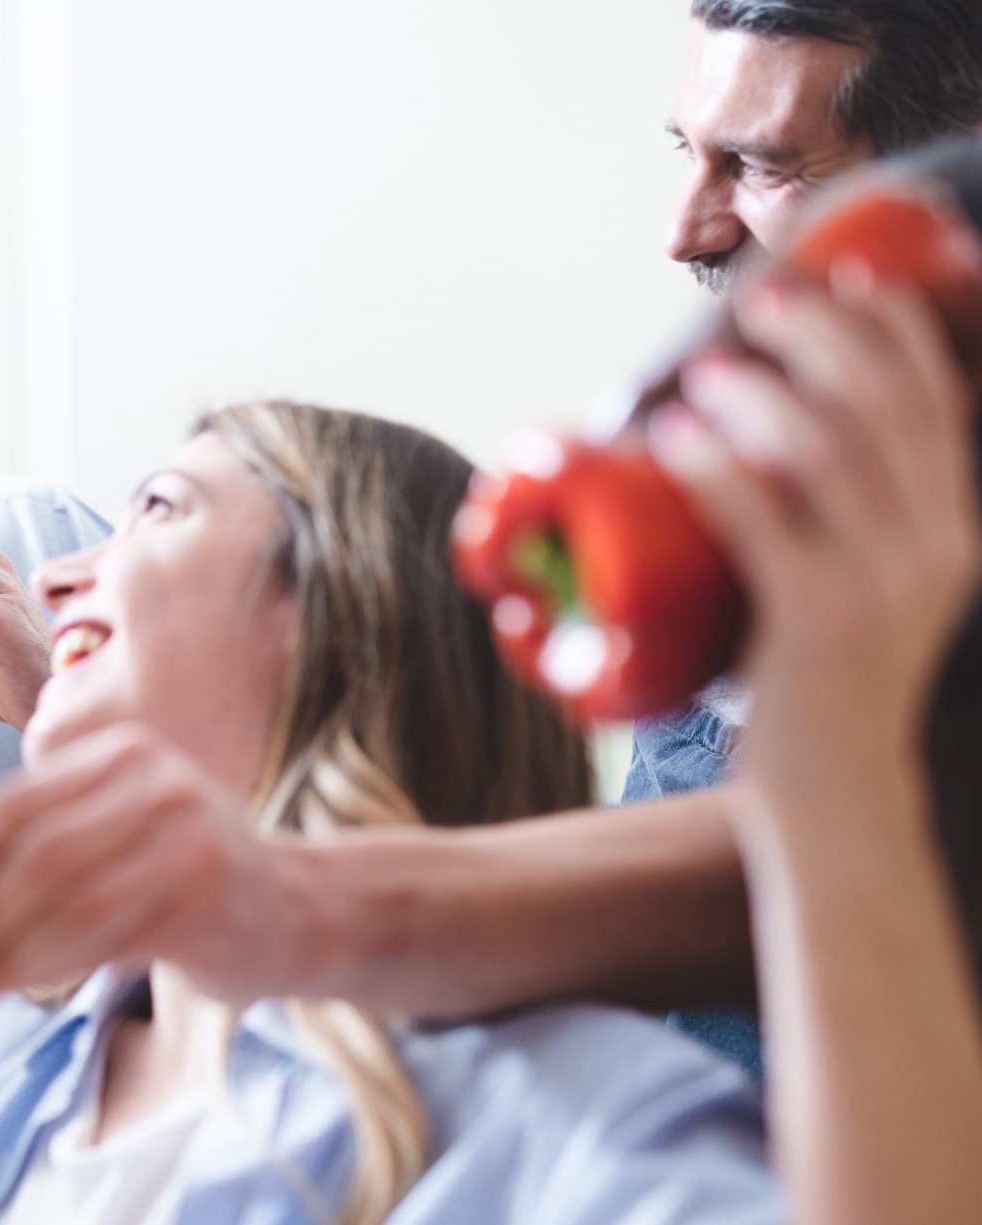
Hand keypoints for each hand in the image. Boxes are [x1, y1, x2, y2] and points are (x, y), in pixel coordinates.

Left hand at [0, 723, 290, 1011]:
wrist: (304, 909)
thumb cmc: (188, 882)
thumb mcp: (120, 839)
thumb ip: (44, 853)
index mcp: (118, 757)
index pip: (18, 800)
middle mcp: (152, 782)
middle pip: (38, 852)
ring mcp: (185, 834)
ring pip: (66, 899)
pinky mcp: (205, 891)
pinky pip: (107, 934)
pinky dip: (48, 966)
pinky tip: (8, 991)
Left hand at [653, 263, 981, 826]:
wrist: (836, 796)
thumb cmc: (824, 690)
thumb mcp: (864, 593)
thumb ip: (841, 525)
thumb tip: (762, 447)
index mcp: (952, 533)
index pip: (939, 404)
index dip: (898, 328)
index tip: (854, 271)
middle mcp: (932, 548)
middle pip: (885, 407)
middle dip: (826, 335)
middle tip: (763, 296)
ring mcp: (879, 584)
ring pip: (828, 453)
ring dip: (766, 395)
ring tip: (710, 366)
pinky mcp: (816, 620)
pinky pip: (763, 522)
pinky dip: (718, 467)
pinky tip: (677, 435)